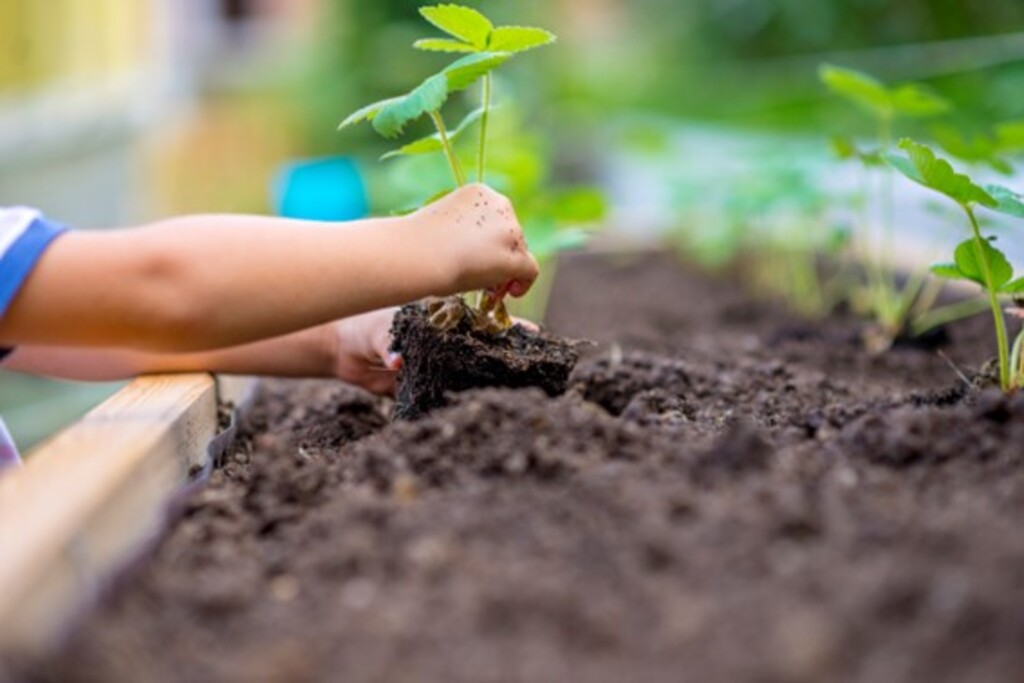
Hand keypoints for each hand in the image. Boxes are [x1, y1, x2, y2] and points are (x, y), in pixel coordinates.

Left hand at [325, 306, 539, 395]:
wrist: (341, 349)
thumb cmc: (362, 324)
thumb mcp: (379, 329)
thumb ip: (389, 344)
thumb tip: (398, 363)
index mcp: (444, 318)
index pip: (482, 320)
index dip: (508, 326)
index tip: (532, 334)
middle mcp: (447, 340)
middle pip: (484, 348)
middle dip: (507, 356)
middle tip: (532, 366)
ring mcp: (439, 362)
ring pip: (469, 372)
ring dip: (487, 380)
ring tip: (514, 390)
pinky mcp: (426, 385)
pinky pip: (447, 393)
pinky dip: (460, 399)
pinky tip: (476, 406)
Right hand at [416, 184, 538, 296]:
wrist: (417, 254)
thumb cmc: (417, 243)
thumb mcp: (442, 225)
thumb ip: (463, 231)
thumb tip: (470, 250)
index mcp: (479, 193)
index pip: (495, 218)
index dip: (491, 239)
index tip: (479, 255)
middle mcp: (499, 204)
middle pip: (511, 234)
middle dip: (501, 254)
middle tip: (486, 275)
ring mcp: (510, 230)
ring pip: (519, 252)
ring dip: (508, 269)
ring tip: (489, 287)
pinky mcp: (515, 255)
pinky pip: (530, 270)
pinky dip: (524, 282)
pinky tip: (511, 293)